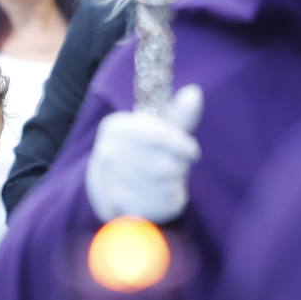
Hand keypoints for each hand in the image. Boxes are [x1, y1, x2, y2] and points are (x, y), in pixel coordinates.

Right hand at [85, 84, 202, 224]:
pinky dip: (165, 204)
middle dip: (178, 169)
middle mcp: (108, 152)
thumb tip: (195, 93)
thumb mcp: (157, 130)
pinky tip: (161, 198)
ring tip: (168, 184)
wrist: (105, 184)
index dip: (182, 146)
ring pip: (162, 188)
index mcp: (117, 127)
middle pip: (164, 165)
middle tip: (177, 171)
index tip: (193, 154)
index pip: (159, 135)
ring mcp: (108, 180)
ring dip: (173, 187)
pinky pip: (154, 206)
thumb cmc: (140, 152)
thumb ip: (178, 116)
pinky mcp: (113, 205)